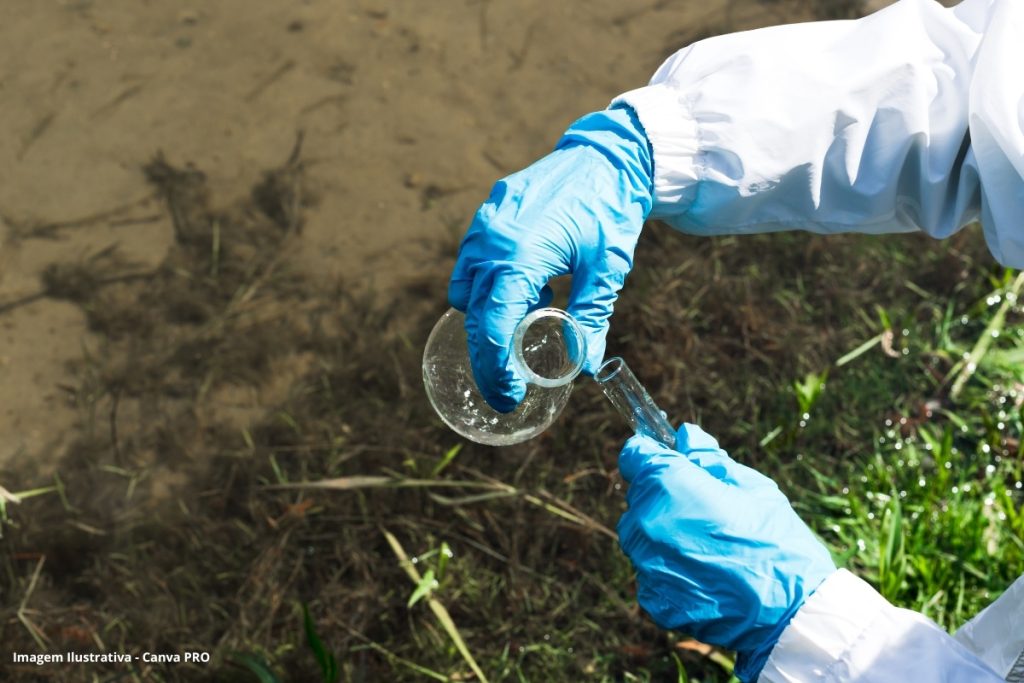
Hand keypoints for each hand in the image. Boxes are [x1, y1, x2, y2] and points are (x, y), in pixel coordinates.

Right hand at [448, 106, 652, 411]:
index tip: (509, 394)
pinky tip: (527, 292)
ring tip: (528, 328)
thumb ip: (591, 317)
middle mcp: (492, 239)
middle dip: (488, 356)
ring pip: (469, 290)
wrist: (608, 156)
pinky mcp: (488, 216)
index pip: (493, 324)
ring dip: (489, 319)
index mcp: (520, 253)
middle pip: (475, 315)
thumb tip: (586, 364)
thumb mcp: (607, 269)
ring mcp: (485, 225)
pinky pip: (473, 265)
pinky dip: (489, 288)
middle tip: (506, 389)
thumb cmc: (610, 210)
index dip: (497, 367)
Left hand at [617, 424, 836, 680]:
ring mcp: (646, 564)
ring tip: (709, 547)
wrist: (792, 612)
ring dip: (663, 535)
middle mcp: (647, 522)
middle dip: (663, 497)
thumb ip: (709, 459)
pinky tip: (706, 576)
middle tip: (705, 511)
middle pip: (638, 498)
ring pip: (641, 536)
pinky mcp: (654, 598)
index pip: (635, 456)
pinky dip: (670, 571)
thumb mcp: (750, 487)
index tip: (669, 462)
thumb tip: (685, 436)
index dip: (652, 455)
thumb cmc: (777, 540)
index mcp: (668, 485)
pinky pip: (651, 573)